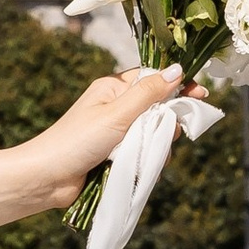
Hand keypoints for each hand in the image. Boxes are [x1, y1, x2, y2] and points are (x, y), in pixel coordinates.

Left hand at [22, 65, 185, 211]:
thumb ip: (148, 94)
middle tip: (170, 133)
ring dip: (156, 145)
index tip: (201, 95)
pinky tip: (143, 169)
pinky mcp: (115, 154)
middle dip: (168, 122)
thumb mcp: (116, 114)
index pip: (153, 79)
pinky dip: (146, 160)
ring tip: (149, 155)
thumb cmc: (76, 140)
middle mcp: (115, 107)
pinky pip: (142, 153)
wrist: (47, 178)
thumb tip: (177, 69)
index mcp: (113, 88)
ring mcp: (116, 132)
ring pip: (153, 133)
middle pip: (158, 108)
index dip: (177, 86)